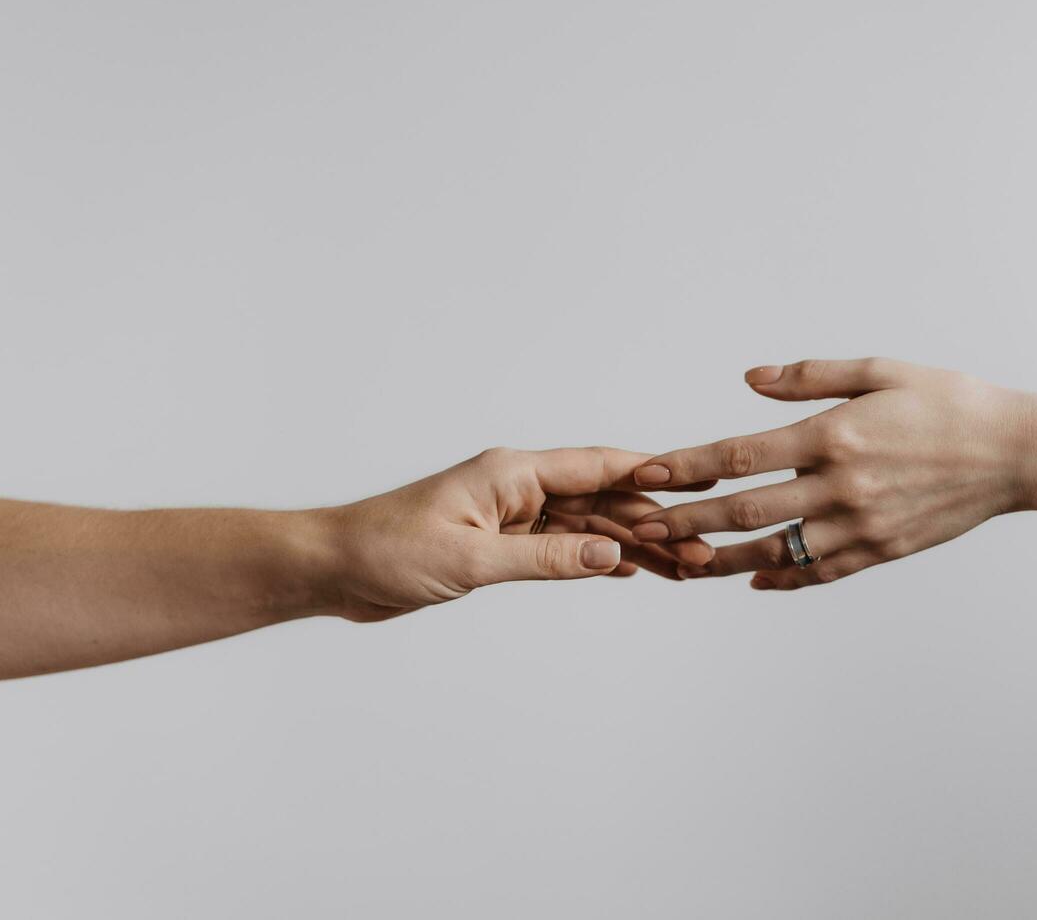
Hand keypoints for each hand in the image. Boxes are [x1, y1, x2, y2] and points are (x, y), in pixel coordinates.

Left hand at [322, 447, 713, 619]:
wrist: (334, 568)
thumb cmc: (385, 551)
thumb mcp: (471, 560)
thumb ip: (545, 559)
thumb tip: (613, 556)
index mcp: (512, 472)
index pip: (598, 467)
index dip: (653, 474)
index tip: (700, 482)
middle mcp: (518, 487)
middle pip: (602, 499)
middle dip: (654, 522)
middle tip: (702, 549)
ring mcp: (511, 515)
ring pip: (587, 527)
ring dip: (633, 545)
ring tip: (683, 566)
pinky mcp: (500, 544)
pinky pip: (563, 548)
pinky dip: (598, 559)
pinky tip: (633, 570)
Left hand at [628, 359, 1034, 589]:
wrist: (1016, 453)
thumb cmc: (947, 402)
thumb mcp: (880, 370)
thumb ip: (809, 377)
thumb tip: (749, 380)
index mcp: (834, 435)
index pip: (740, 454)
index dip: (688, 466)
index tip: (648, 472)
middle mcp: (842, 486)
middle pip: (745, 509)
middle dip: (687, 519)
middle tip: (641, 526)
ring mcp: (862, 525)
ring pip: (776, 550)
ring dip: (723, 559)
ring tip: (681, 563)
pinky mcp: (882, 551)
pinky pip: (821, 572)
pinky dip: (783, 579)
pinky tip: (753, 581)